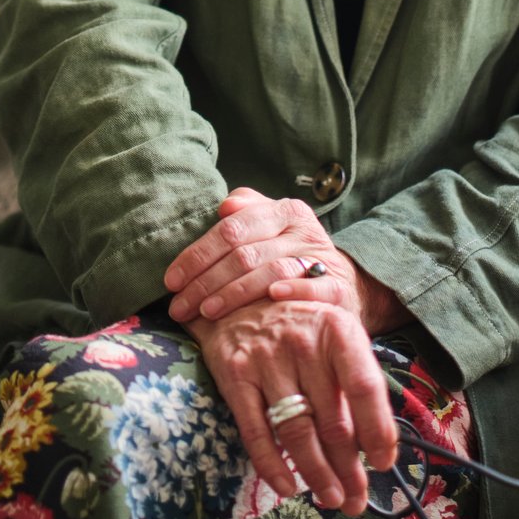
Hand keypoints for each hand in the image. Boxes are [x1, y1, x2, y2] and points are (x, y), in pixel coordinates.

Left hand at [165, 186, 365, 322]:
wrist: (347, 286)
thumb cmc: (294, 256)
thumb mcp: (273, 229)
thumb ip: (247, 212)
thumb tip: (224, 206)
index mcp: (285, 211)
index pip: (231, 230)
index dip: (197, 255)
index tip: (171, 280)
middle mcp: (304, 230)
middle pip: (245, 253)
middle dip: (205, 281)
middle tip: (179, 307)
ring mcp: (322, 258)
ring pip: (270, 271)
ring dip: (234, 293)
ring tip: (206, 312)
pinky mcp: (338, 287)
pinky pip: (313, 286)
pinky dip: (292, 289)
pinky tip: (270, 298)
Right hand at [185, 298, 396, 514]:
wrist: (238, 295)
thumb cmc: (300, 324)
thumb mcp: (334, 336)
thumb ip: (352, 382)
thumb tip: (375, 444)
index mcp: (338, 330)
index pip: (364, 386)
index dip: (377, 429)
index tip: (383, 463)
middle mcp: (303, 342)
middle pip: (332, 419)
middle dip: (348, 467)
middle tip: (357, 497)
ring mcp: (266, 358)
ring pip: (297, 431)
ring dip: (317, 472)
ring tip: (332, 498)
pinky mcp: (235, 374)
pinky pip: (255, 430)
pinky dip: (271, 464)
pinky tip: (286, 486)